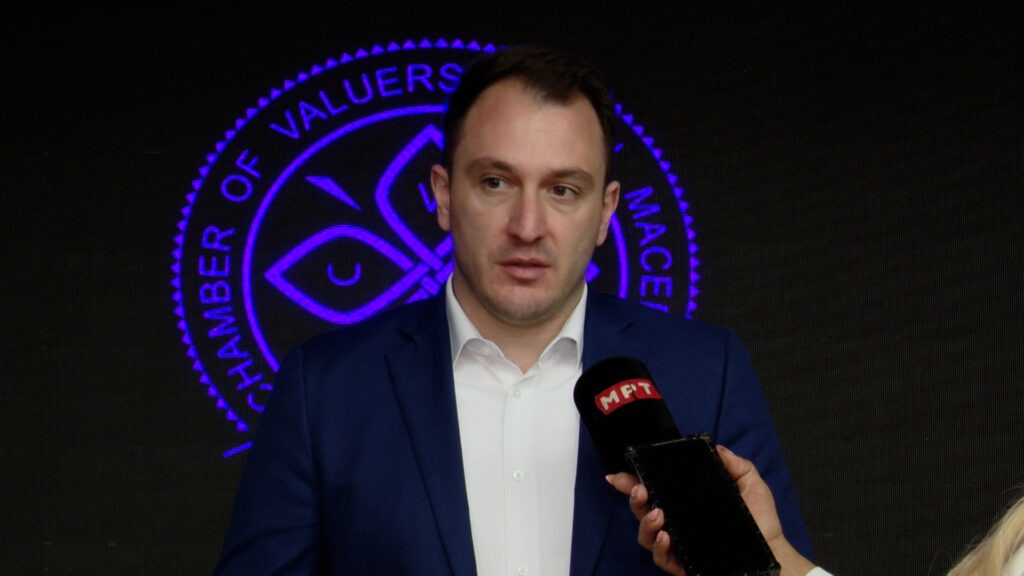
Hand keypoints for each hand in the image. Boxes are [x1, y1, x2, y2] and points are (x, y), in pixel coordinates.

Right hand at [606, 445, 815, 575]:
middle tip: (640, 490)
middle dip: (634, 498)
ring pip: (646, 535)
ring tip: (660, 515)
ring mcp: (678, 545)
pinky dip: (659, 548)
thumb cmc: (761, 522)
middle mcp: (677, 522)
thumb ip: (735, 464)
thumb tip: (717, 447)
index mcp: (686, 502)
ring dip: (646, 523)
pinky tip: (666, 538)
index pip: (653, 490)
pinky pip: (661, 559)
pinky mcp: (684, 565)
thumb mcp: (751, 485)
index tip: (617, 475)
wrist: (773, 554)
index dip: (631, 482)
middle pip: (642, 510)